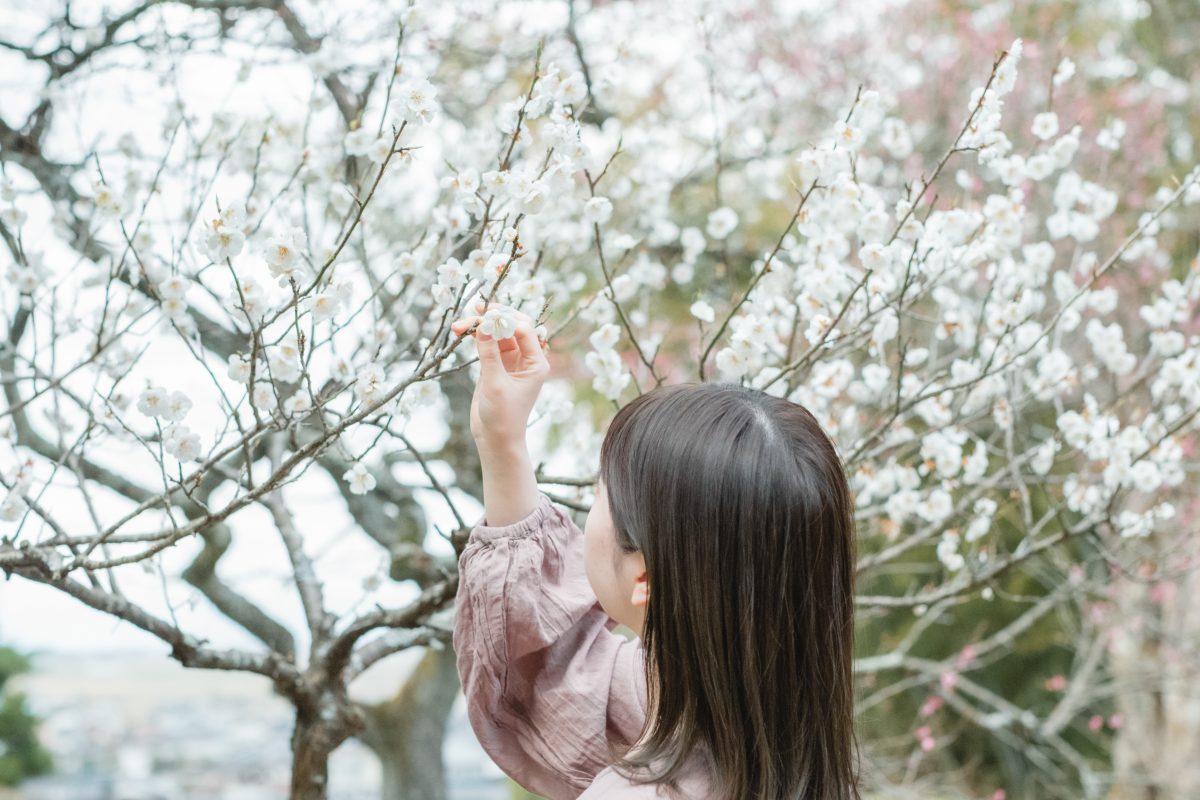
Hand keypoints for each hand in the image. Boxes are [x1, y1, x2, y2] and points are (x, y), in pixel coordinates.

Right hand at [450, 299, 549, 449]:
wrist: (496, 439)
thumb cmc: (503, 416)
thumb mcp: (495, 384)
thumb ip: (489, 354)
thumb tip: (482, 326)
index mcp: (537, 362)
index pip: (524, 330)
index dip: (506, 319)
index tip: (485, 316)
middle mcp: (526, 358)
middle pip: (512, 326)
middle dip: (494, 317)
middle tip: (475, 310)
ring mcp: (511, 361)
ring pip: (497, 333)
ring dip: (480, 326)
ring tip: (459, 324)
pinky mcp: (496, 365)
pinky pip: (487, 343)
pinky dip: (476, 337)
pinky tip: (462, 331)